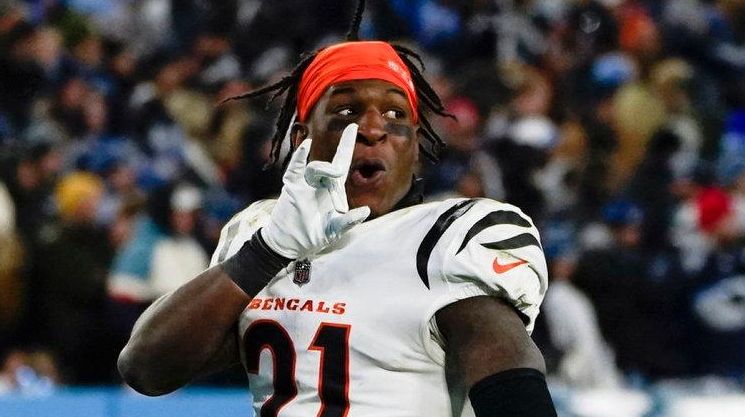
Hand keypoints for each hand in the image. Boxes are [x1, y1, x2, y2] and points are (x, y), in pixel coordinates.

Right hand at [261, 123, 370, 258]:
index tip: (353, 126)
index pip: (341, 162)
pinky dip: (299, 157)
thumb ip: (349, 222)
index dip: (346, 145)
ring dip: (324, 172)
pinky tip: (305, 147)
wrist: (288, 244)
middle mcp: (319, 183)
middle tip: (343, 169)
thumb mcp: (334, 231)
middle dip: (341, 156)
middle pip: (331, 165)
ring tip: (331, 192)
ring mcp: (304, 184)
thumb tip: (367, 211)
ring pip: (315, 168)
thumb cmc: (312, 237)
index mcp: (332, 190)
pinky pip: (295, 168)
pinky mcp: (291, 187)